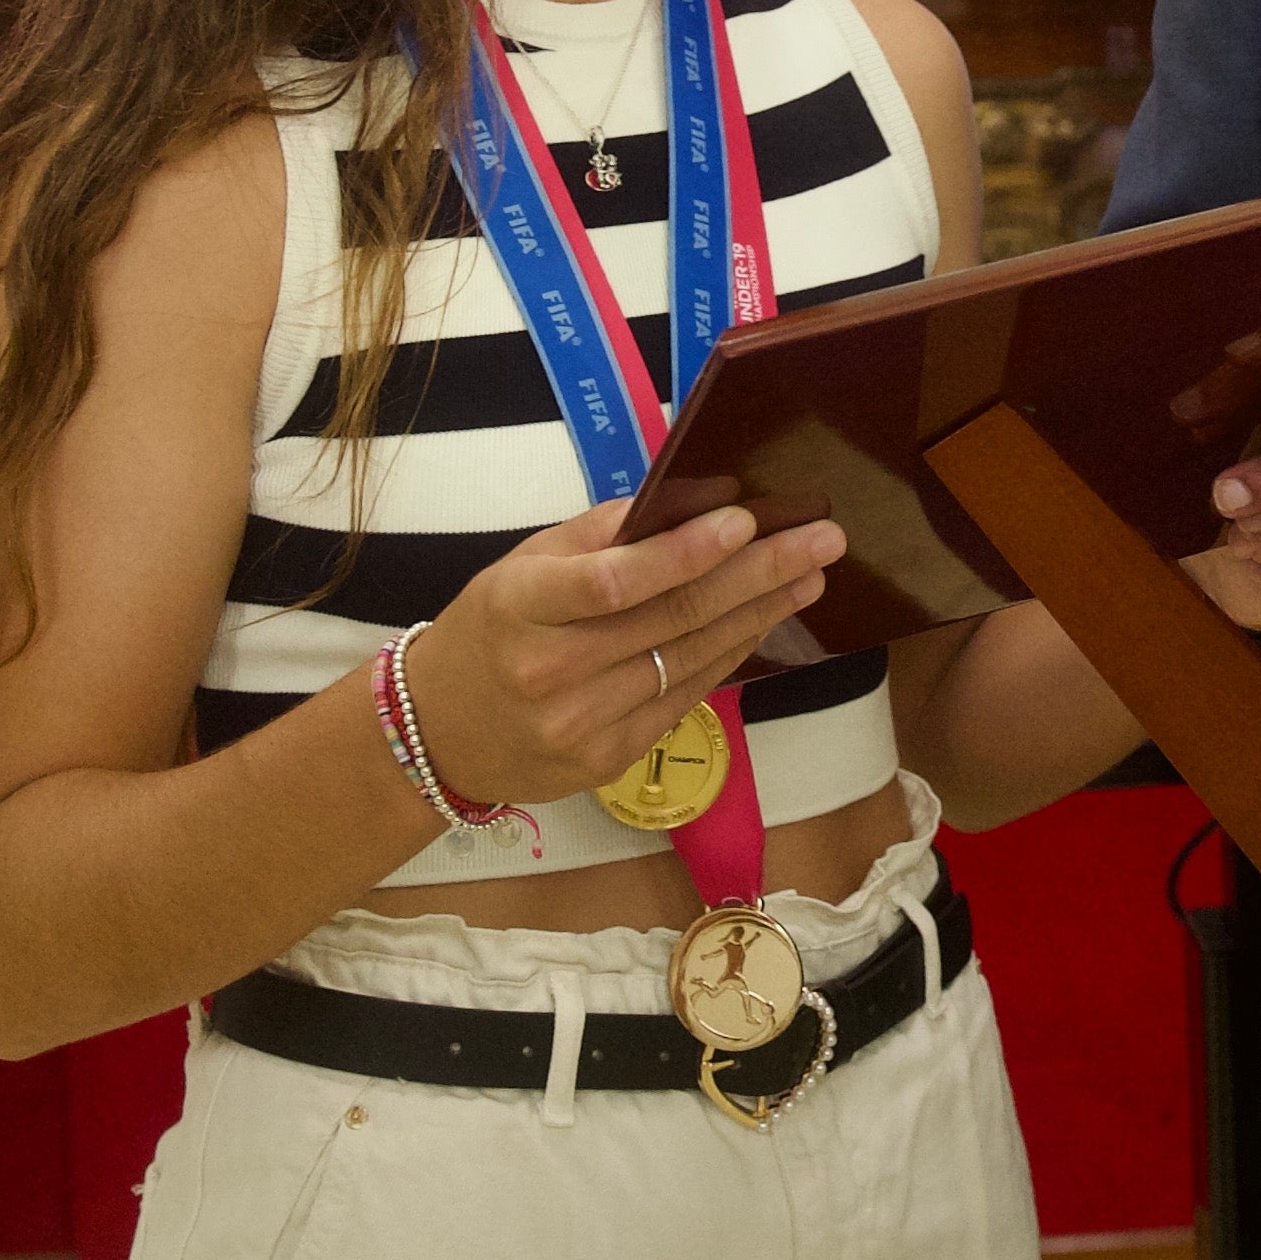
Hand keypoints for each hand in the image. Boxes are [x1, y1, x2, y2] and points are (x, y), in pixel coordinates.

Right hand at [396, 503, 842, 805]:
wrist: (439, 731)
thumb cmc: (489, 629)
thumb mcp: (521, 565)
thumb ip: (600, 534)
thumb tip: (688, 501)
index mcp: (522, 607)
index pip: (616, 581)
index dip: (687, 553)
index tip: (748, 521)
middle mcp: (552, 671)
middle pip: (672, 619)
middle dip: (758, 575)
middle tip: (821, 541)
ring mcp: (582, 724)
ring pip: (690, 660)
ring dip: (760, 614)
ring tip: (811, 575)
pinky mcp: (609, 758)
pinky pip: (686, 697)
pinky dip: (730, 654)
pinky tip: (765, 621)